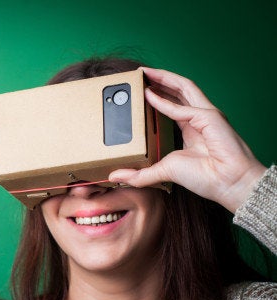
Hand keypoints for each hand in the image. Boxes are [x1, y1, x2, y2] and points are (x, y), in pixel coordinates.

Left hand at [109, 67, 265, 212]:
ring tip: (144, 72)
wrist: (228, 183)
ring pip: (183, 88)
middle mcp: (199, 117)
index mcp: (191, 127)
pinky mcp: (209, 117)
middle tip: (138, 74)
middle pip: (178, 90)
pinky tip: (148, 95)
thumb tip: (115, 176)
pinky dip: (164, 101)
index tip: (139, 89)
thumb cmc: (205, 177)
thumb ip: (139, 174)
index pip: (172, 103)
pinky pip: (182, 107)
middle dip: (159, 79)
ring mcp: (205, 114)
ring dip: (163, 78)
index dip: (157, 94)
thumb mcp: (163, 172)